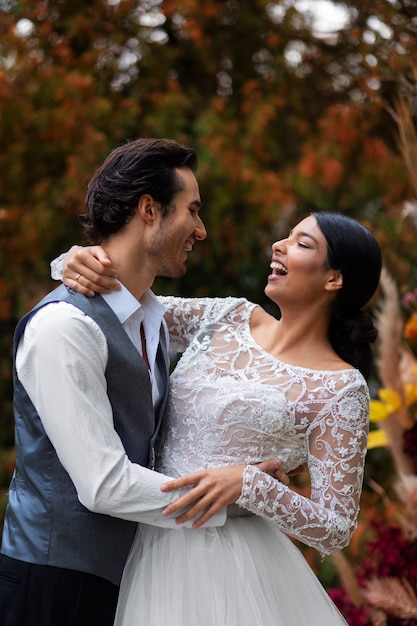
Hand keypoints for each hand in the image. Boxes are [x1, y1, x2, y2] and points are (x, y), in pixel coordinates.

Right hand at [63, 245, 119, 296]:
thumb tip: (109, 263)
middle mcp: (73, 263)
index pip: (99, 267)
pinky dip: (85, 291)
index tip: (117, 275)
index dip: (109, 272)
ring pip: (87, 283)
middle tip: (116, 286)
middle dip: (107, 283)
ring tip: (109, 291)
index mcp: (82, 254)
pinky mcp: (65, 279)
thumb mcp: (94, 250)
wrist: (70, 256)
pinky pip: (76, 287)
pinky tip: (93, 294)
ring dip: (99, 289)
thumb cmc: (87, 254)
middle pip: (94, 277)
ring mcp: (68, 272)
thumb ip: (102, 255)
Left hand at [160, 459, 285, 528]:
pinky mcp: (222, 502)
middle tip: (165, 511)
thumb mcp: (214, 471)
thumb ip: (201, 479)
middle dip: (176, 505)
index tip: (162, 488)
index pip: (186, 479)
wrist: (247, 477)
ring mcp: (215, 494)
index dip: (173, 484)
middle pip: (189, 496)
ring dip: (186, 515)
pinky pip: (209, 513)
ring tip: (176, 521)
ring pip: (197, 507)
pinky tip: (193, 526)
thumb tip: (187, 484)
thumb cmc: (228, 473)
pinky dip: (201, 520)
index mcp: (205, 474)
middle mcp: (208, 484)